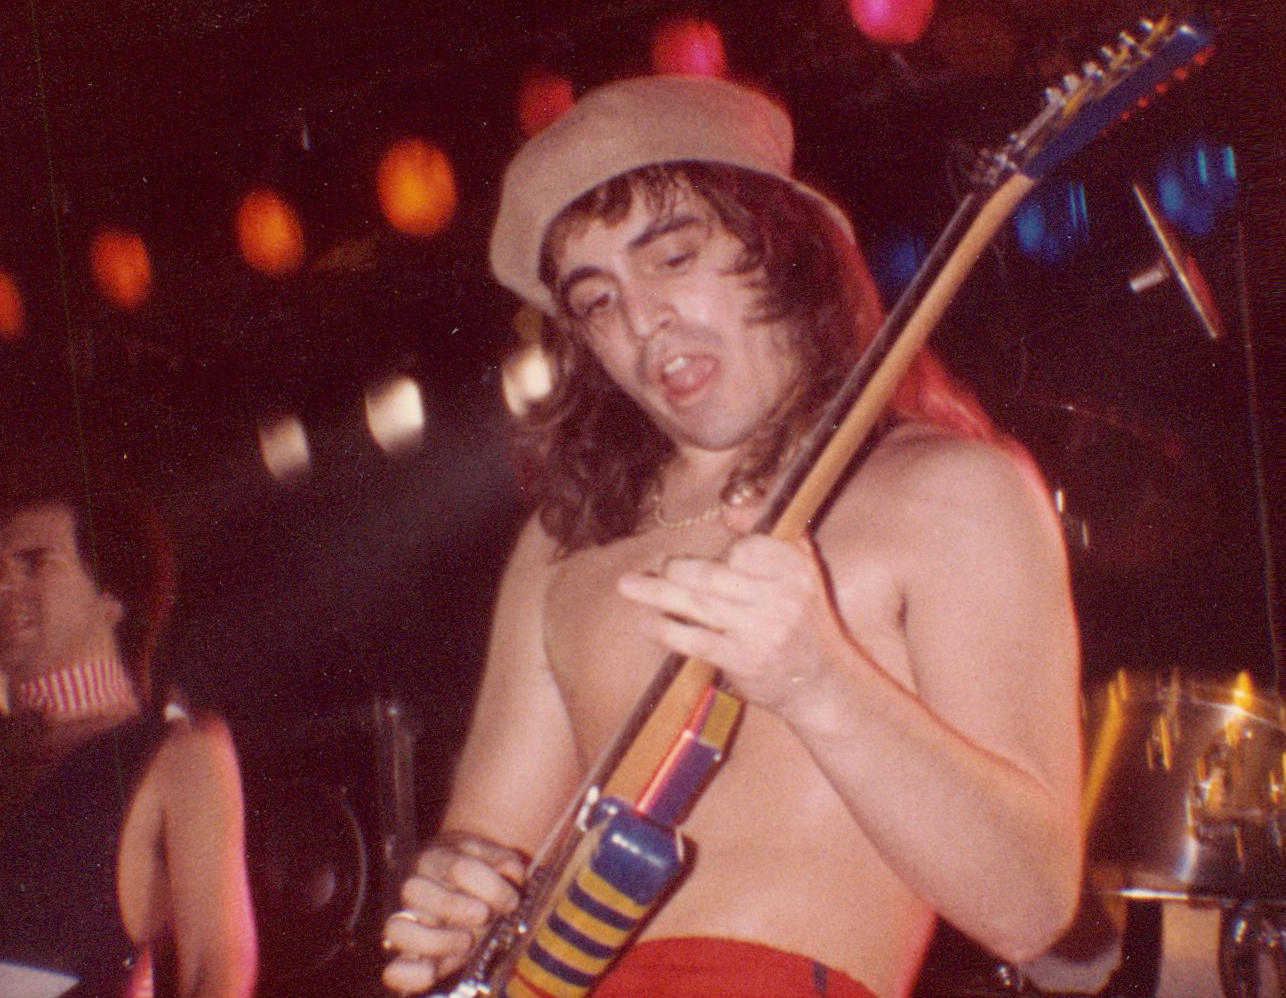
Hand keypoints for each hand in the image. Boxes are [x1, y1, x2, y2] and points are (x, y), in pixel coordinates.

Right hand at [382, 834, 525, 994]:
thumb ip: (506, 863)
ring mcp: (410, 924)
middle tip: (483, 916)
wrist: (473, 897)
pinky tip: (432, 973)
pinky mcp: (412, 959)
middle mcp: (417, 888)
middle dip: (453, 906)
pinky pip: (397, 970)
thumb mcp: (498, 864)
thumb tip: (511, 869)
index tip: (512, 901)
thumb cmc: (487, 879)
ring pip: (397, 929)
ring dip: (434, 940)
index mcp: (440, 859)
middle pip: (414, 890)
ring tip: (466, 943)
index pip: (458, 867)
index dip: (489, 885)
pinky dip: (410, 974)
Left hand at [617, 530, 848, 714]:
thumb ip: (766, 533)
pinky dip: (667, 629)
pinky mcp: (745, 661)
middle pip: (714, 574)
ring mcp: (763, 630)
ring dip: (658, 593)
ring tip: (628, 585)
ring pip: (699, 604)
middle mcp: (783, 597)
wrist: (822, 680)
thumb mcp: (800, 568)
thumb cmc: (801, 617)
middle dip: (676, 569)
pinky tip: (647, 622)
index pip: (747, 548)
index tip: (706, 559)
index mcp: (795, 568)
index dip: (721, 553)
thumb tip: (729, 505)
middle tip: (654, 567)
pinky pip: (697, 640)